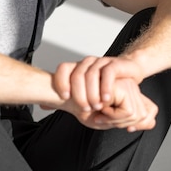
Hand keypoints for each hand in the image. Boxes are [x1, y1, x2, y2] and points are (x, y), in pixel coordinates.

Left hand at [41, 56, 156, 131]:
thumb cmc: (102, 86)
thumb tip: (43, 105)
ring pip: (92, 74)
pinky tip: (106, 99)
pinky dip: (106, 87)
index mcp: (76, 68)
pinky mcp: (114, 64)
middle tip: (85, 108)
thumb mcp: (81, 94)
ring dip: (93, 93)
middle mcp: (87, 63)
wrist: (127, 73)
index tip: (65, 98)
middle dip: (80, 94)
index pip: (63, 69)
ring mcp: (101, 62)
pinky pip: (108, 73)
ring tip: (97, 106)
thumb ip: (64, 99)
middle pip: (77, 75)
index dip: (61, 82)